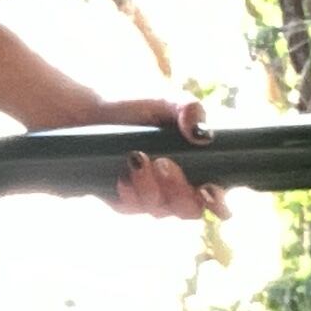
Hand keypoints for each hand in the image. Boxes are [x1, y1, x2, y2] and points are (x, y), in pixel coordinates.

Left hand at [94, 94, 226, 222]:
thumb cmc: (134, 107)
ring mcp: (150, 197)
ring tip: (137, 157)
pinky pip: (131, 208)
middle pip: (190, 209)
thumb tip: (203, 134)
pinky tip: (121, 175)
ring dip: (150, 186)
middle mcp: (176, 187)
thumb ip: (189, 110)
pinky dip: (128, 192)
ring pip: (160, 210)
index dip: (218, 201)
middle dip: (178, 189)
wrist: (91, 113)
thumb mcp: (164, 101)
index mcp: (196, 167)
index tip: (209, 188)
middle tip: (163, 162)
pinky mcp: (124, 201)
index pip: (216, 196)